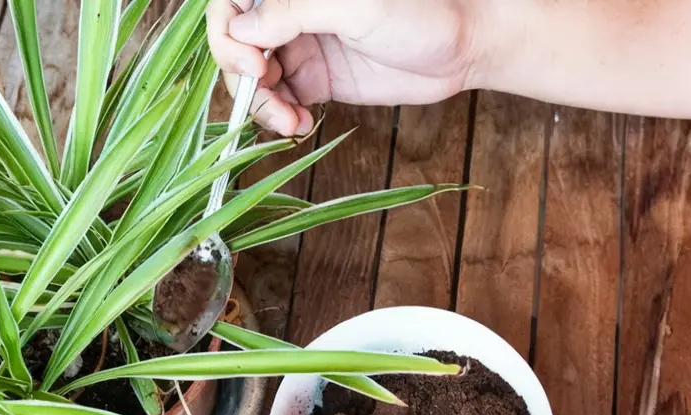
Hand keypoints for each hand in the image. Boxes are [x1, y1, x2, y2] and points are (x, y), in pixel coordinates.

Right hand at [205, 0, 481, 134]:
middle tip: (266, 91)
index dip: (227, 30)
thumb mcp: (354, 7)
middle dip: (240, 71)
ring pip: (252, 76)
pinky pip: (278, 99)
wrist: (463, 46)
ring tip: (288, 121)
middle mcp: (292, 11)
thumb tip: (240, 30)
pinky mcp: (316, 80)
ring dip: (259, 102)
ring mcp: (302, 45)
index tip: (251, 58)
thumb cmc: (418, 11)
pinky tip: (298, 125)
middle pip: (235, 41)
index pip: (232, 0)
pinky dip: (278, 115)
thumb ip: (294, 13)